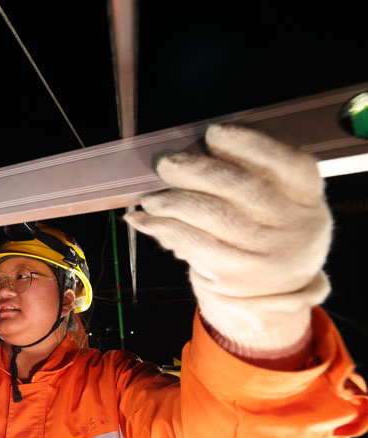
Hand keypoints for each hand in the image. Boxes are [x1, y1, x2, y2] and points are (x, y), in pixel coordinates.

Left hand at [125, 124, 331, 354]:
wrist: (276, 293)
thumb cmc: (267, 231)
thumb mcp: (279, 203)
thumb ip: (251, 175)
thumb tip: (193, 154)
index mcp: (306, 196)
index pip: (284, 162)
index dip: (246, 144)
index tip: (212, 133)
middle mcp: (292, 224)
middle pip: (239, 186)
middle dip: (196, 171)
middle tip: (167, 164)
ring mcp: (264, 253)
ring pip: (211, 215)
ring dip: (172, 201)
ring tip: (152, 198)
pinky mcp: (234, 275)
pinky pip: (192, 244)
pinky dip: (162, 228)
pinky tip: (144, 220)